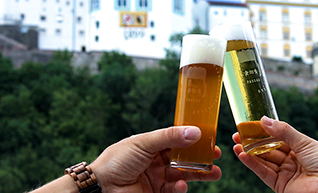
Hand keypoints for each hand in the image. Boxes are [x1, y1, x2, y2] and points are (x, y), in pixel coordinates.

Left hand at [91, 126, 220, 192]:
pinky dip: (181, 188)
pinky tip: (182, 184)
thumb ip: (170, 137)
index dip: (193, 139)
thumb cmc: (116, 160)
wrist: (101, 188)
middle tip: (216, 156)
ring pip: (184, 174)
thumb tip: (195, 131)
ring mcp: (157, 178)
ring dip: (199, 173)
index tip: (209, 137)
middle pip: (184, 157)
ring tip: (213, 172)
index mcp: (152, 144)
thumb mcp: (144, 143)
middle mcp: (156, 160)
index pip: (177, 139)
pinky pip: (175, 190)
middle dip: (201, 157)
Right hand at [233, 117, 317, 192]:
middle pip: (268, 148)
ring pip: (264, 160)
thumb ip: (283, 132)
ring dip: (249, 151)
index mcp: (300, 147)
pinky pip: (263, 173)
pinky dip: (252, 164)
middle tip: (239, 132)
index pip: (277, 136)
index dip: (264, 130)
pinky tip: (242, 154)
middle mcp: (292, 160)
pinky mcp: (281, 185)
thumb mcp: (304, 142)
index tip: (250, 123)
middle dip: (253, 141)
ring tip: (236, 142)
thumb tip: (264, 120)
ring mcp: (286, 173)